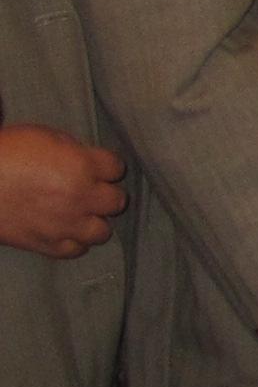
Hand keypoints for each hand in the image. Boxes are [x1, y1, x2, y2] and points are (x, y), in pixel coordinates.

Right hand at [0, 124, 124, 259]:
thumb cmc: (4, 152)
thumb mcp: (43, 136)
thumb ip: (73, 150)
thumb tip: (87, 160)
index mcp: (82, 165)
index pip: (117, 168)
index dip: (106, 167)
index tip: (97, 167)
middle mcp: (80, 197)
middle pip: (116, 201)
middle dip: (104, 194)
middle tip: (89, 190)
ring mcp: (65, 224)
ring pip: (102, 231)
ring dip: (93, 221)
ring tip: (78, 213)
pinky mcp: (45, 244)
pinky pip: (75, 250)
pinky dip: (72, 241)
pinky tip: (63, 231)